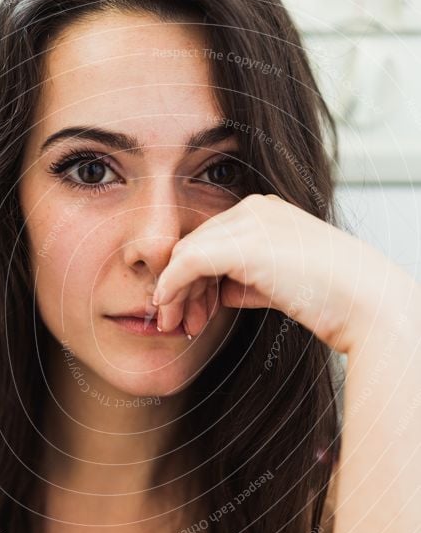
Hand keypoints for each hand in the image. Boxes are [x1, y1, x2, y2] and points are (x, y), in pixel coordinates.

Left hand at [152, 193, 420, 354]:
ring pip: (186, 253)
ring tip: (173, 324)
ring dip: (173, 291)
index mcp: (266, 212)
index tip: (191, 312)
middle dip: (180, 287)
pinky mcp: (242, 245)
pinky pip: (187, 262)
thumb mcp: (280, 283)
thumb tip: (217, 291)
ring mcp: (249, 223)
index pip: (212, 240)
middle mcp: (255, 209)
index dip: (193, 278)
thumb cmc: (332, 298)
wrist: (365, 303)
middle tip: (174, 322)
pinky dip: (171, 286)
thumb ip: (247, 280)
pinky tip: (166, 306)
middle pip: (195, 244)